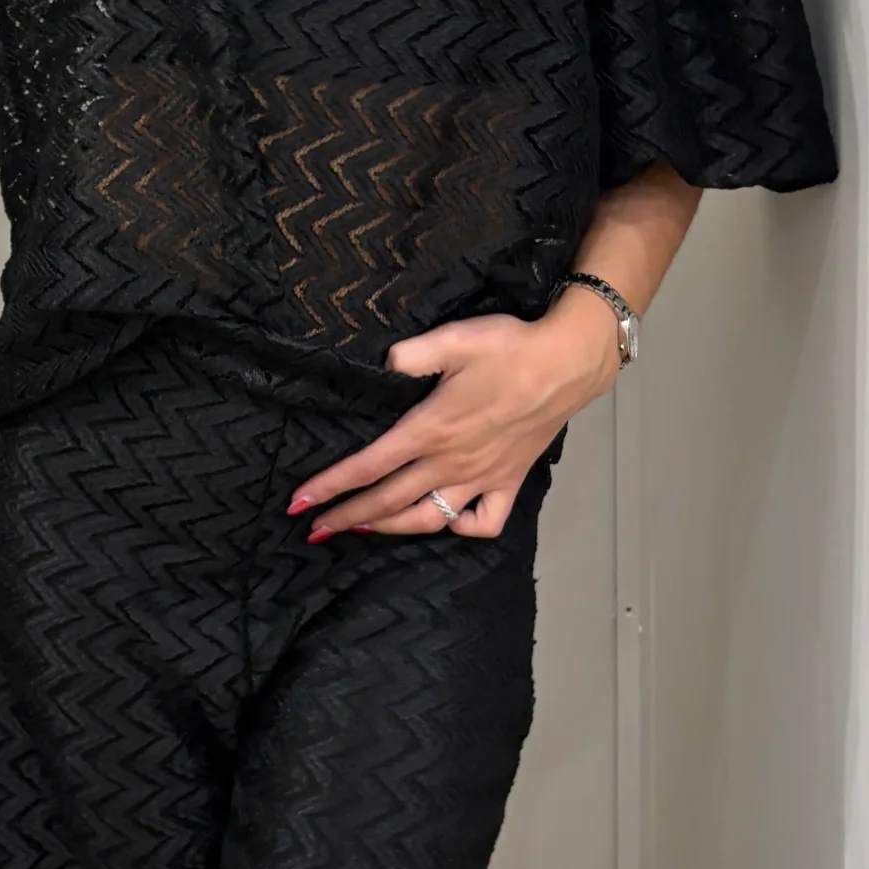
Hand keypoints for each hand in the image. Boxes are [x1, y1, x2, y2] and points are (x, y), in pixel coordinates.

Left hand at [287, 289, 619, 540]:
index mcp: (430, 429)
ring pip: (429, 517)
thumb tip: (385, 365)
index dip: (331, 485)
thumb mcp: (453, 339)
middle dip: (347, 516)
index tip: (299, 503)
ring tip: (364, 528)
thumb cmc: (510, 348)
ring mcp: (482, 476)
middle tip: (315, 529)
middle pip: (389, 500)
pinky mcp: (510, 481)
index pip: (369, 465)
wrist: (568, 363)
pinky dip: (462, 526)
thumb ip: (410, 355)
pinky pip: (484, 520)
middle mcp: (452, 461)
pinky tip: (448, 519)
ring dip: (391, 527)